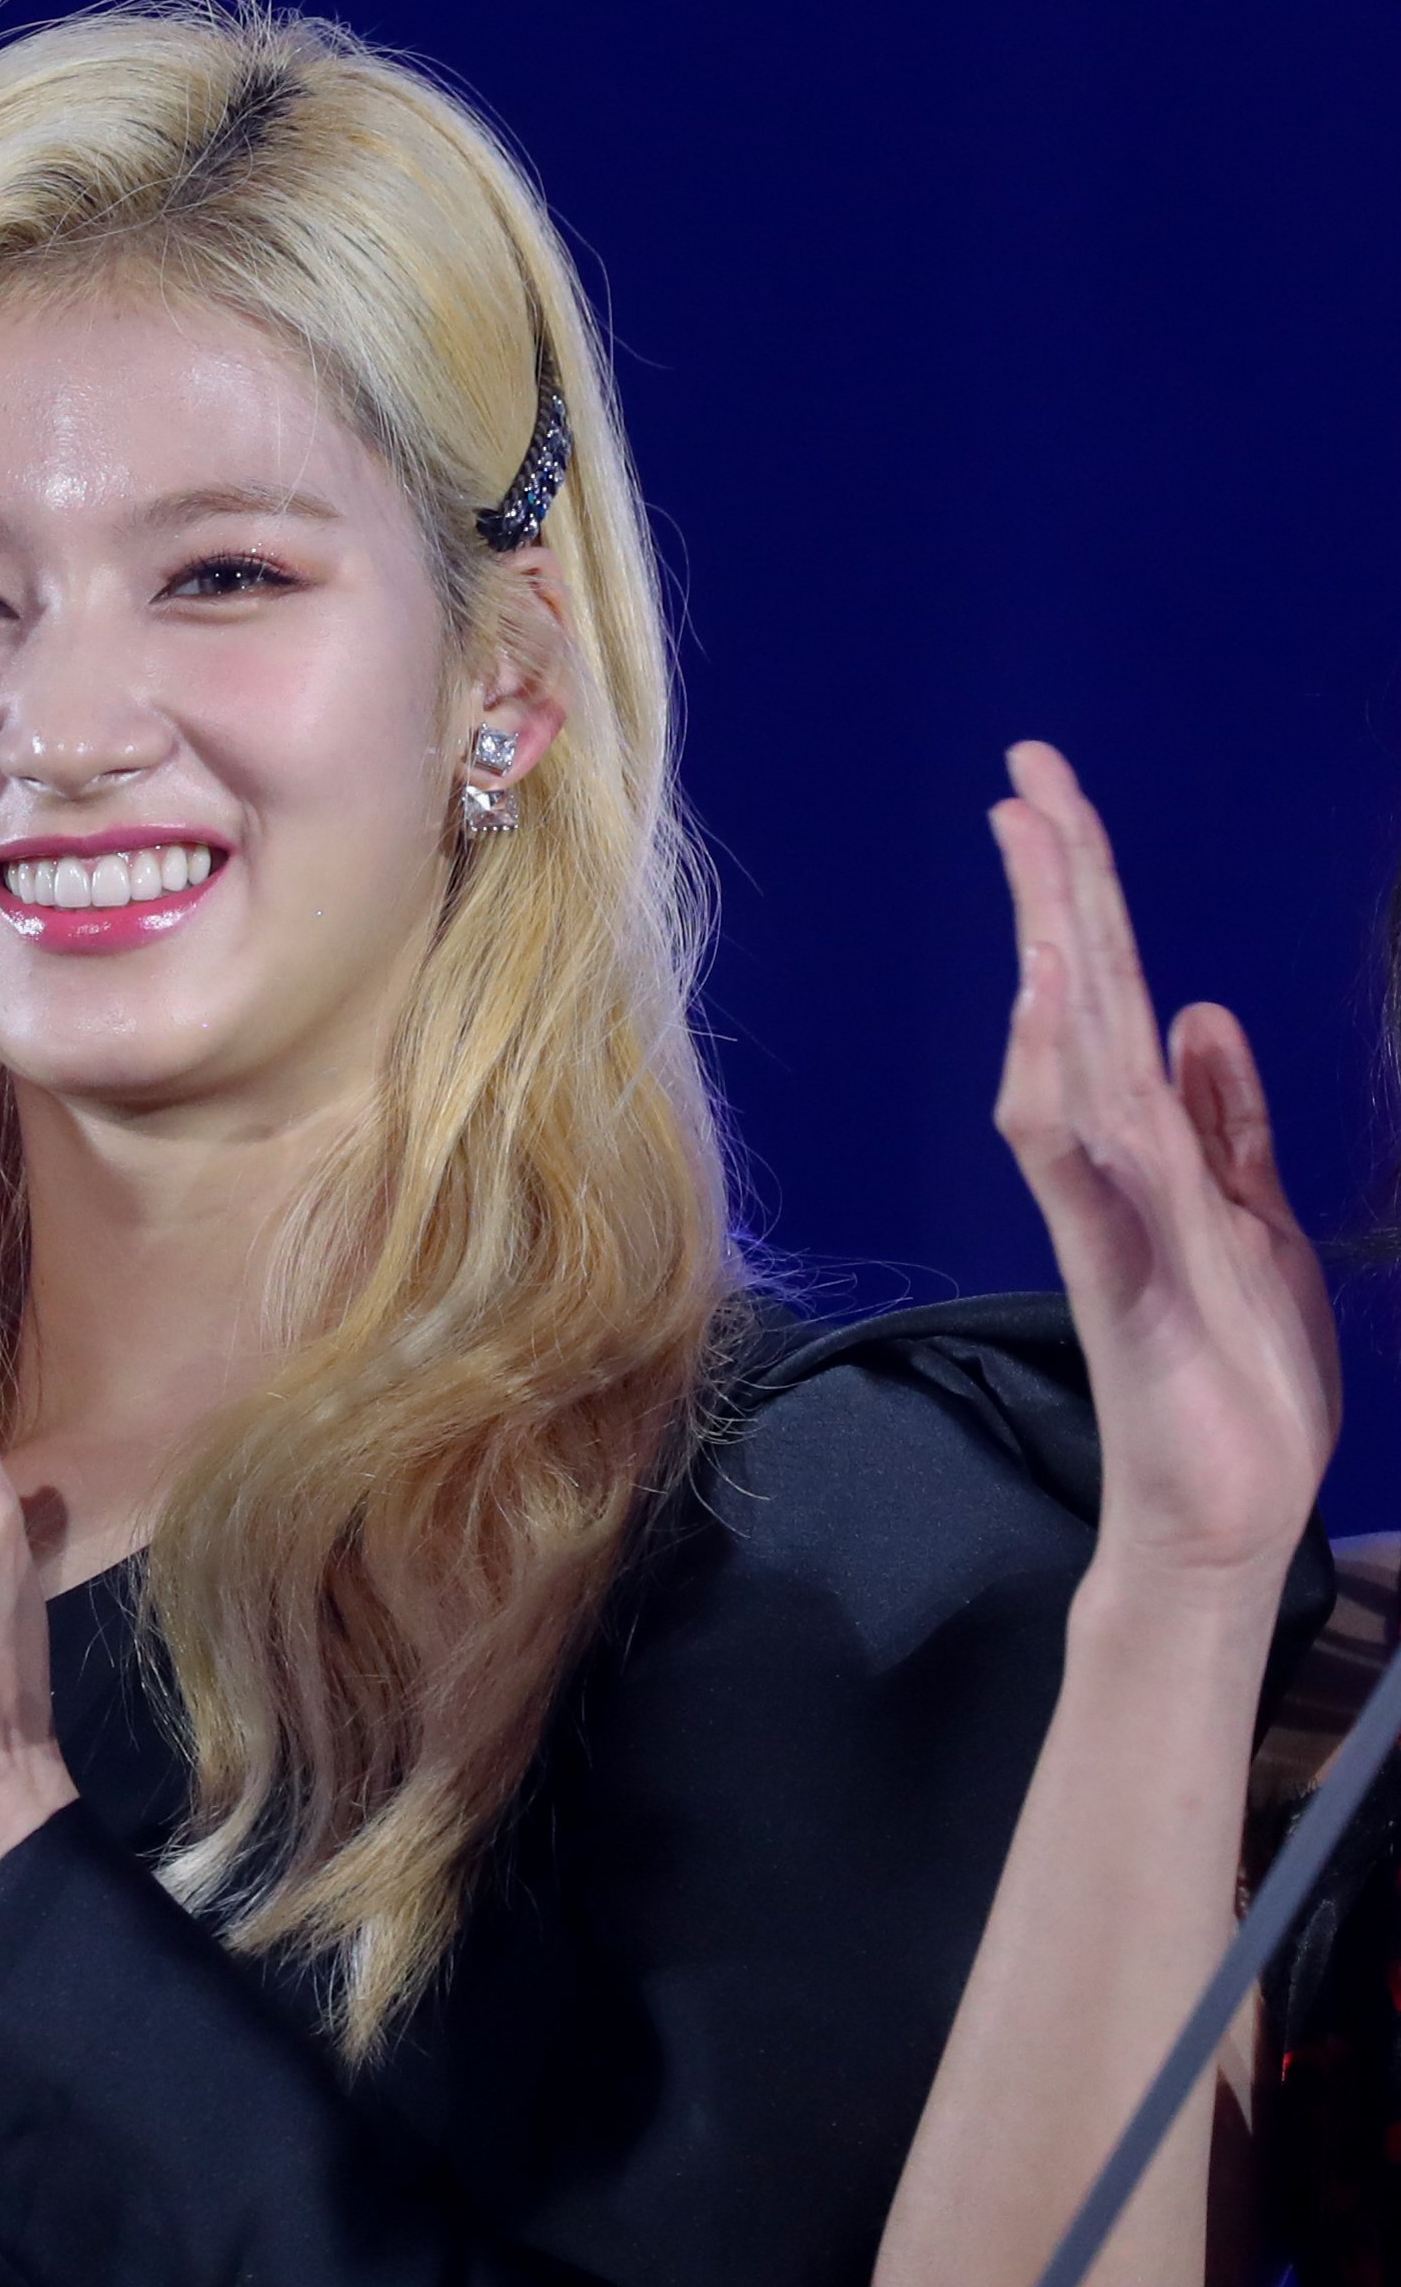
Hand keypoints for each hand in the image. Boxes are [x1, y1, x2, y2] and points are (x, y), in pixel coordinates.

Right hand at [990, 740, 1339, 1590]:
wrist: (1223, 1510)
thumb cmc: (1238, 1377)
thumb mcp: (1260, 1218)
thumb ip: (1226, 1122)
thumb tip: (1201, 1018)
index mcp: (1154, 1144)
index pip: (1112, 989)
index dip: (1084, 888)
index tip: (1048, 794)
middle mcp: (1116, 1164)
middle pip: (1080, 1000)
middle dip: (1058, 884)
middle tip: (1026, 776)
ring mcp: (1109, 1218)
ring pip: (1068, 1064)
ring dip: (1049, 960)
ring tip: (1034, 860)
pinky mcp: (1119, 1279)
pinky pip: (1077, 1176)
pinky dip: (1058, 1096)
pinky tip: (1049, 1023)